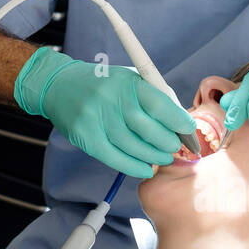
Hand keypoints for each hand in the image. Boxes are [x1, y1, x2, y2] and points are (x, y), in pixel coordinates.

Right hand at [14, 48, 196, 177]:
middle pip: (149, 130)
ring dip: (153, 157)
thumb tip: (181, 122)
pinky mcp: (86, 136)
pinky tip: (145, 168)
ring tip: (162, 158)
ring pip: (133, 147)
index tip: (189, 131)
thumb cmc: (103, 85)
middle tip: (175, 148)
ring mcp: (97, 119)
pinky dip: (134, 167)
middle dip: (168, 143)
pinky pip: (115, 158)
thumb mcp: (129, 80)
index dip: (179, 122)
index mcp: (127, 82)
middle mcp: (112, 100)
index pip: (160, 105)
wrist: (59, 85)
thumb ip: (154, 97)